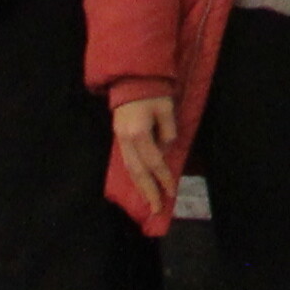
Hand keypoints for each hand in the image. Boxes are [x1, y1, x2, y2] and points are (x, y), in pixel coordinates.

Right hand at [109, 91, 179, 217]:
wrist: (131, 80)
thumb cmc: (153, 92)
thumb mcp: (166, 108)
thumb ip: (168, 130)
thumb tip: (167, 149)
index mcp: (138, 133)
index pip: (154, 162)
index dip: (163, 178)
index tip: (171, 192)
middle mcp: (126, 140)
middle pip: (137, 171)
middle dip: (148, 191)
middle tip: (156, 208)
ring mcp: (119, 140)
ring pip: (129, 169)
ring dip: (139, 186)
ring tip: (149, 201)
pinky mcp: (118, 138)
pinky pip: (126, 161)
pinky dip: (134, 175)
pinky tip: (140, 183)